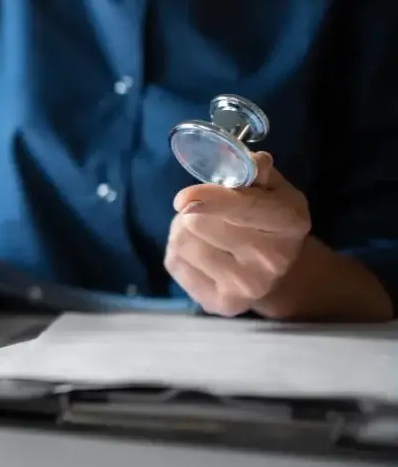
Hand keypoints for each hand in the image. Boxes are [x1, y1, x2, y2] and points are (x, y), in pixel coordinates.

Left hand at [164, 152, 311, 316]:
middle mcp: (272, 261)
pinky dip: (179, 252)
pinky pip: (176, 263)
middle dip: (194, 209)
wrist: (274, 270)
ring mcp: (246, 288)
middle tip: (204, 210)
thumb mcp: (272, 188)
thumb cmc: (268, 217)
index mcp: (290, 223)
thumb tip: (251, 163)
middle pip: (201, 223)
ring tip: (204, 231)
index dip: (211, 200)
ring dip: (183, 229)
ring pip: (183, 242)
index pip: (245, 209)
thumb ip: (256, 171)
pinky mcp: (220, 304)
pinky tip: (201, 253)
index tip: (183, 198)